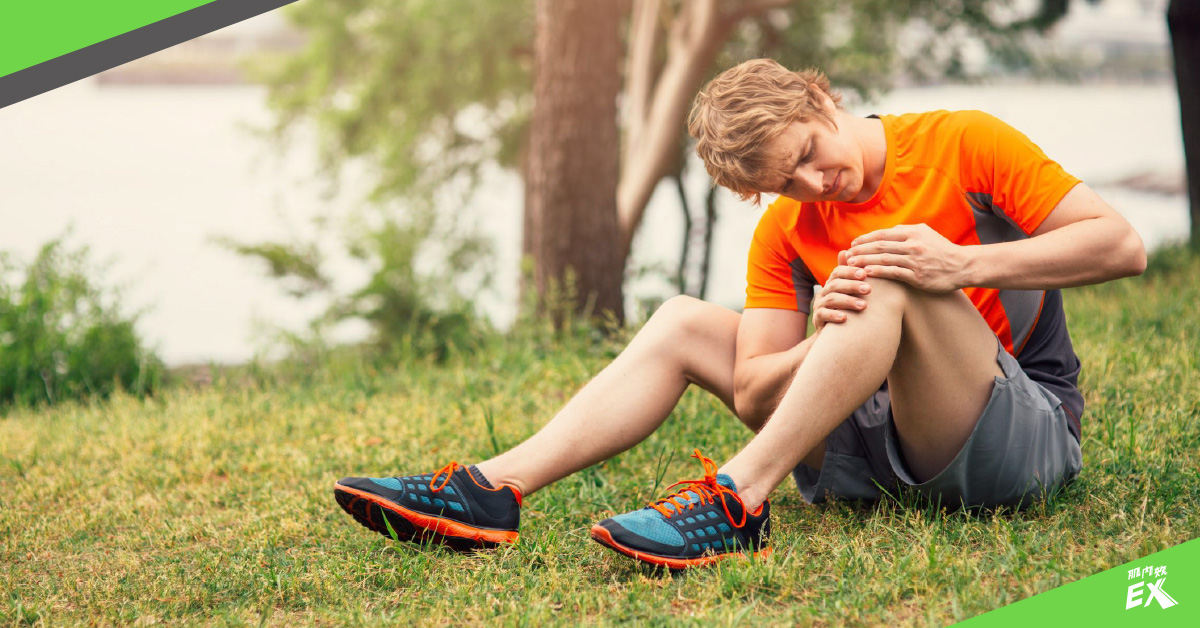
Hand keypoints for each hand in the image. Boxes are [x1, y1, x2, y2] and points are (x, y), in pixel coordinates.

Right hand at [812, 251, 871, 331]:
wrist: (832, 331)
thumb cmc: (844, 306)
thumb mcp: (848, 290)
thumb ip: (849, 274)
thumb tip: (846, 251)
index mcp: (832, 283)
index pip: (838, 272)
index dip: (850, 271)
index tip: (865, 273)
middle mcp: (824, 292)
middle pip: (836, 285)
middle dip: (853, 286)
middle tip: (868, 289)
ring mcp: (819, 305)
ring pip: (832, 299)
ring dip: (848, 301)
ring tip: (863, 305)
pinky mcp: (818, 318)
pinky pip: (823, 314)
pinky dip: (834, 315)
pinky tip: (845, 318)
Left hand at [846, 223, 969, 292]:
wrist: (962, 266)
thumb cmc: (941, 250)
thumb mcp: (926, 234)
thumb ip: (907, 232)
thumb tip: (888, 231)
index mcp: (913, 233)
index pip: (883, 234)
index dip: (866, 239)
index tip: (853, 244)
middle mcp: (913, 244)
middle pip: (880, 246)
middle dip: (861, 250)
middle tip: (848, 255)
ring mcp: (915, 260)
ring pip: (884, 259)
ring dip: (865, 261)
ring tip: (852, 264)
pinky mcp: (917, 276)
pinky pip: (893, 273)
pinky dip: (878, 272)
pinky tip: (866, 274)